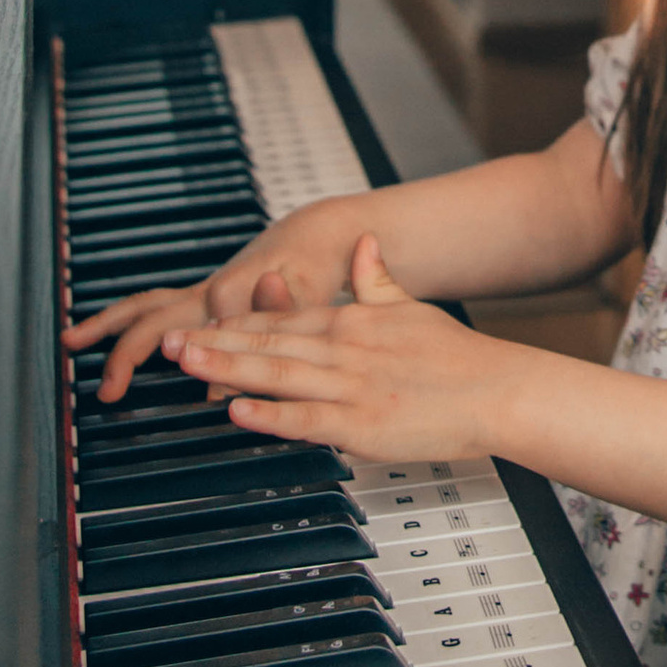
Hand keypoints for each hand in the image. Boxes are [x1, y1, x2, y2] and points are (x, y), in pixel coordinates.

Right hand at [73, 199, 362, 404]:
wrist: (316, 236)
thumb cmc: (315, 266)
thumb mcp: (311, 288)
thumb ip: (279, 309)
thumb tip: (235, 325)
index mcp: (236, 288)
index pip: (212, 337)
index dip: (215, 371)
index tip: (212, 402)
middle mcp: (210, 289)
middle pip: (155, 315)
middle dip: (127, 352)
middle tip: (107, 389)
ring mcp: (201, 291)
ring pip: (145, 305)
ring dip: (106, 323)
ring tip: (70, 340)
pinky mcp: (201, 294)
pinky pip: (154, 306)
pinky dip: (124, 319)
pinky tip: (101, 334)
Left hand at [169, 230, 528, 465]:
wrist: (499, 389)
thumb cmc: (460, 357)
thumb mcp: (411, 306)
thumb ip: (377, 279)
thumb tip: (364, 243)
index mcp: (353, 322)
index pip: (280, 319)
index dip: (234, 322)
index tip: (198, 324)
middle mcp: (344, 348)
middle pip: (266, 343)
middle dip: (213, 343)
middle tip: (168, 343)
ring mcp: (350, 386)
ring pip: (276, 374)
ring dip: (226, 368)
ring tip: (186, 363)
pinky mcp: (362, 424)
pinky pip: (306, 418)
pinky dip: (269, 413)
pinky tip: (237, 409)